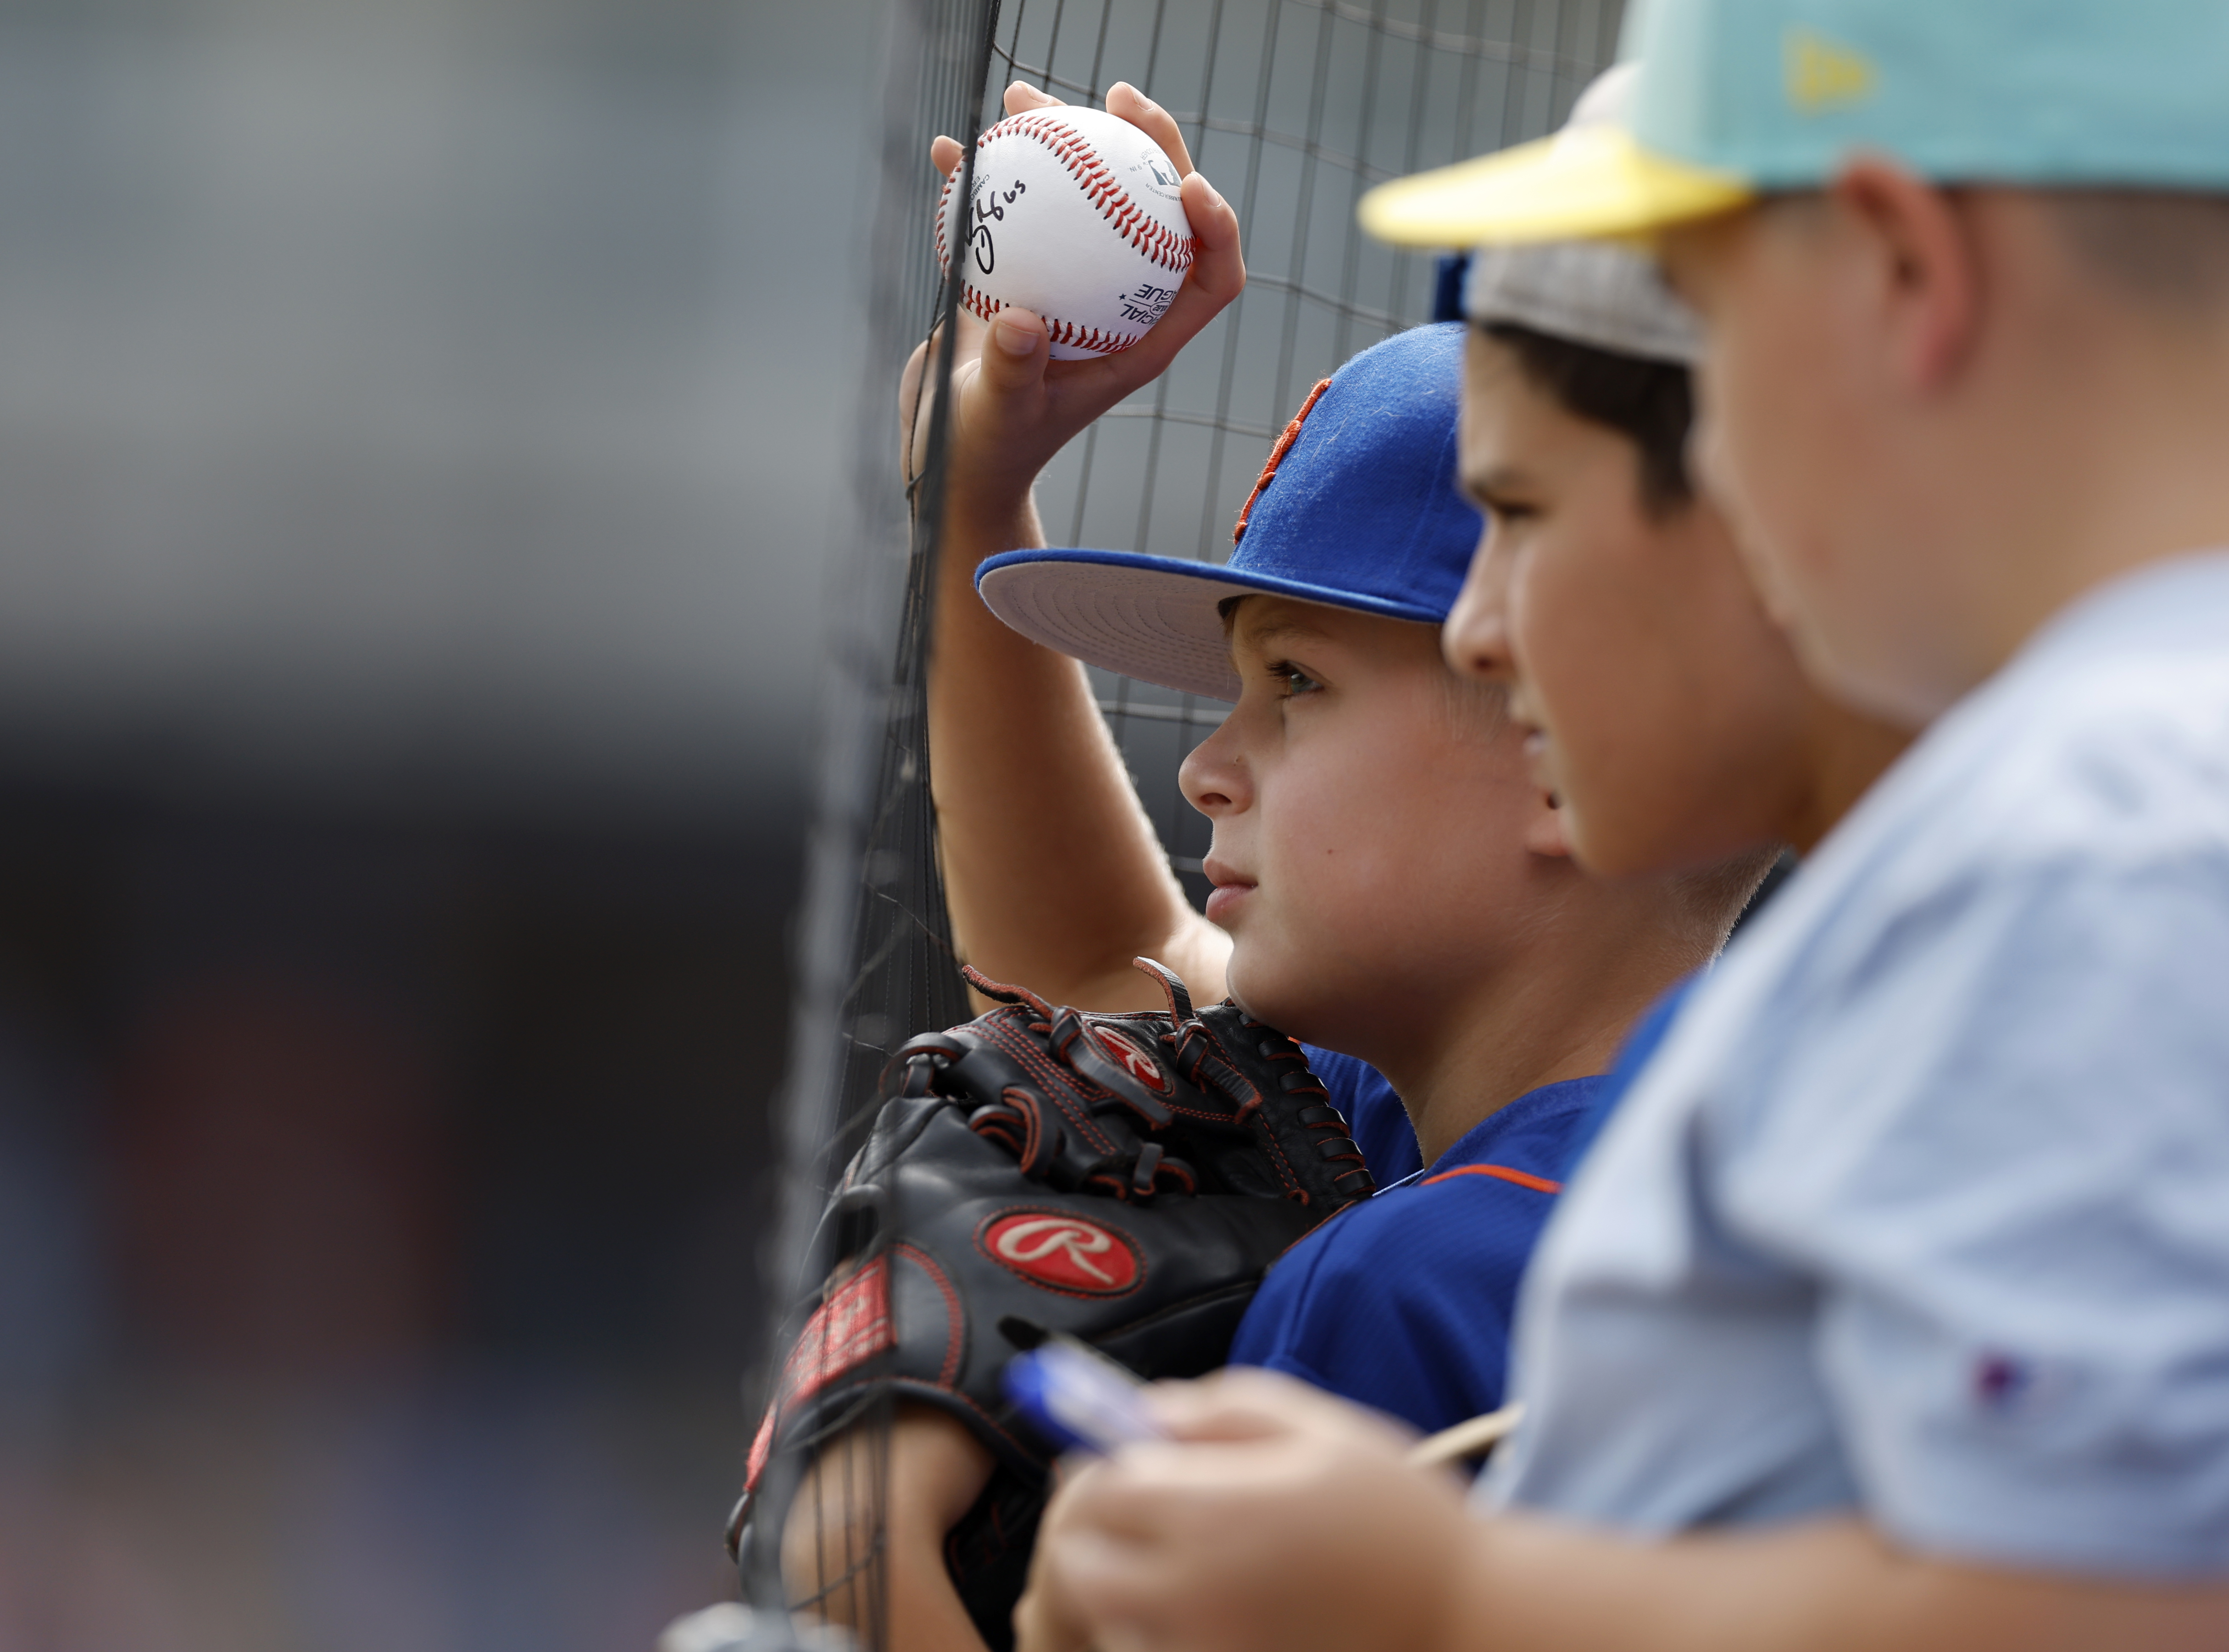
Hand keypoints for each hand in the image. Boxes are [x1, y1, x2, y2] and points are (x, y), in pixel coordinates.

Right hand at [900, 80, 1245, 521]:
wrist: (945, 455)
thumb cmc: (985, 450)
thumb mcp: (998, 416)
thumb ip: (1013, 374)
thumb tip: (1020, 323)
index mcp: (1142, 341)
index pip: (1212, 278)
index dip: (1218, 225)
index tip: (1189, 183)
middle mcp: (1118, 304)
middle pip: (1159, 213)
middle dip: (1152, 146)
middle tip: (1116, 97)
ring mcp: (1071, 283)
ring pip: (1091, 196)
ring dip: (1063, 139)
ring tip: (1019, 98)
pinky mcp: (1021, 273)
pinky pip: (1018, 211)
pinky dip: (985, 176)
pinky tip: (948, 151)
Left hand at [1014, 1369, 1473, 1651]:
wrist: (1461, 1616)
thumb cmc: (1398, 1514)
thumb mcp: (1319, 1428)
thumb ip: (1223, 1408)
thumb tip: (1150, 1412)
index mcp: (1211, 1513)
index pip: (1098, 1488)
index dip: (1107, 1465)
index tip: (1138, 1459)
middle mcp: (1192, 1592)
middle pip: (1080, 1564)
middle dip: (1098, 1532)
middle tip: (1150, 1515)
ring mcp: (1203, 1649)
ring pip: (1111, 1620)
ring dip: (1126, 1590)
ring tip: (1193, 1566)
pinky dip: (1163, 1631)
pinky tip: (1220, 1608)